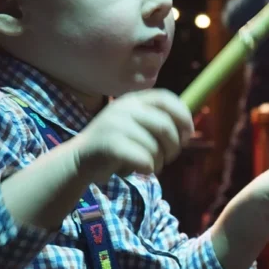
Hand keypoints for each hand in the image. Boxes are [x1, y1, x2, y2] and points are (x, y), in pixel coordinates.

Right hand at [71, 89, 193, 184]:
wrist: (80, 159)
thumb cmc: (117, 144)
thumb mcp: (136, 125)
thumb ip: (158, 122)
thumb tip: (188, 130)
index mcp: (133, 100)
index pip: (166, 99)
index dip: (183, 116)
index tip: (187, 134)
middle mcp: (124, 108)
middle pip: (165, 126)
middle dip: (174, 147)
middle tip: (169, 157)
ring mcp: (115, 125)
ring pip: (155, 147)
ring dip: (160, 162)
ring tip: (151, 165)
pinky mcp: (110, 144)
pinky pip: (145, 159)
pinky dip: (148, 169)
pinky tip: (140, 169)